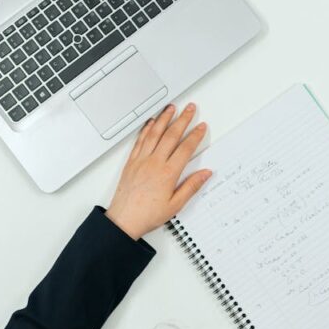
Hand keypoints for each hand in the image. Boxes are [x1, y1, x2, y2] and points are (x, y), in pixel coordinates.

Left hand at [105, 103, 210, 239]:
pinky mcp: (131, 162)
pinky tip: (151, 122)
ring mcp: (141, 160)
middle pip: (171, 135)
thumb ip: (191, 187)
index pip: (185, 148)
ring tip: (171, 108)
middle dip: (183, 119)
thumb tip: (205, 174)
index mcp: (167, 174)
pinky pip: (140, 140)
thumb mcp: (175, 205)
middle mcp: (154, 163)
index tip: (201, 126)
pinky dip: (147, 129)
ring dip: (164, 118)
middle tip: (190, 108)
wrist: (124, 220)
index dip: (195, 135)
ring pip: (154, 133)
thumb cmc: (147, 214)